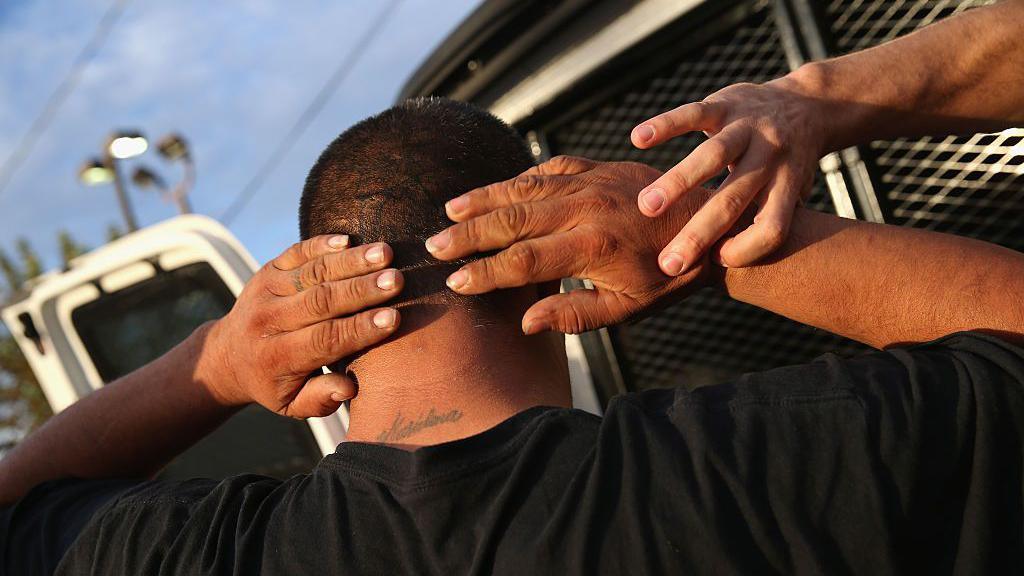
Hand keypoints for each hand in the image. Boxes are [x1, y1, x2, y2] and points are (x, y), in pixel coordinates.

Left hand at [199, 235, 403, 417]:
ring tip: (385, 253)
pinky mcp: (268, 270)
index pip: (325, 339)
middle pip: (320, 301)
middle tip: (397, 280)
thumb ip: (320, 400)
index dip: (360, 328)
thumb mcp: (291, 405)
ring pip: (313, 272)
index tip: (394, 318)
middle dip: (362, 290)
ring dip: (351, 261)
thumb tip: (349, 388)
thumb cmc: (273, 383)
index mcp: (277, 358)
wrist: (228, 355)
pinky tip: (350, 239)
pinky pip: (297, 253)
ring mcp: (266, 291)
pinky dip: (323, 244)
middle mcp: (269, 322)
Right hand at [426, 156, 716, 333]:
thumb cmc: (668, 276)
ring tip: (449, 209)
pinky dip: (519, 176)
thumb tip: (526, 322)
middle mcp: (585, 209)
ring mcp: (590, 182)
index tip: (455, 282)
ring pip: (524, 186)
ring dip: (483, 198)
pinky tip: (496, 188)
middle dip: (468, 234)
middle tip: (433, 245)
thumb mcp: (626, 308)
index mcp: (591, 247)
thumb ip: (575, 315)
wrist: (711, 226)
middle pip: (512, 219)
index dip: (483, 273)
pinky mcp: (597, 167)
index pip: (521, 261)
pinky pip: (549, 166)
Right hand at [630, 72, 825, 271]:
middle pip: (734, 199)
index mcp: (787, 186)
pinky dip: (664, 125)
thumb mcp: (794, 196)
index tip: (714, 262)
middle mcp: (770, 157)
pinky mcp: (727, 103)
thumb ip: (765, 224)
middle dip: (698, 234)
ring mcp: (748, 128)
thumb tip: (729, 271)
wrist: (808, 106)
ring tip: (646, 207)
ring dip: (677, 182)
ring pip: (711, 155)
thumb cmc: (789, 166)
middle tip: (667, 263)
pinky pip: (693, 113)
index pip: (773, 227)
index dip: (747, 249)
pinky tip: (637, 139)